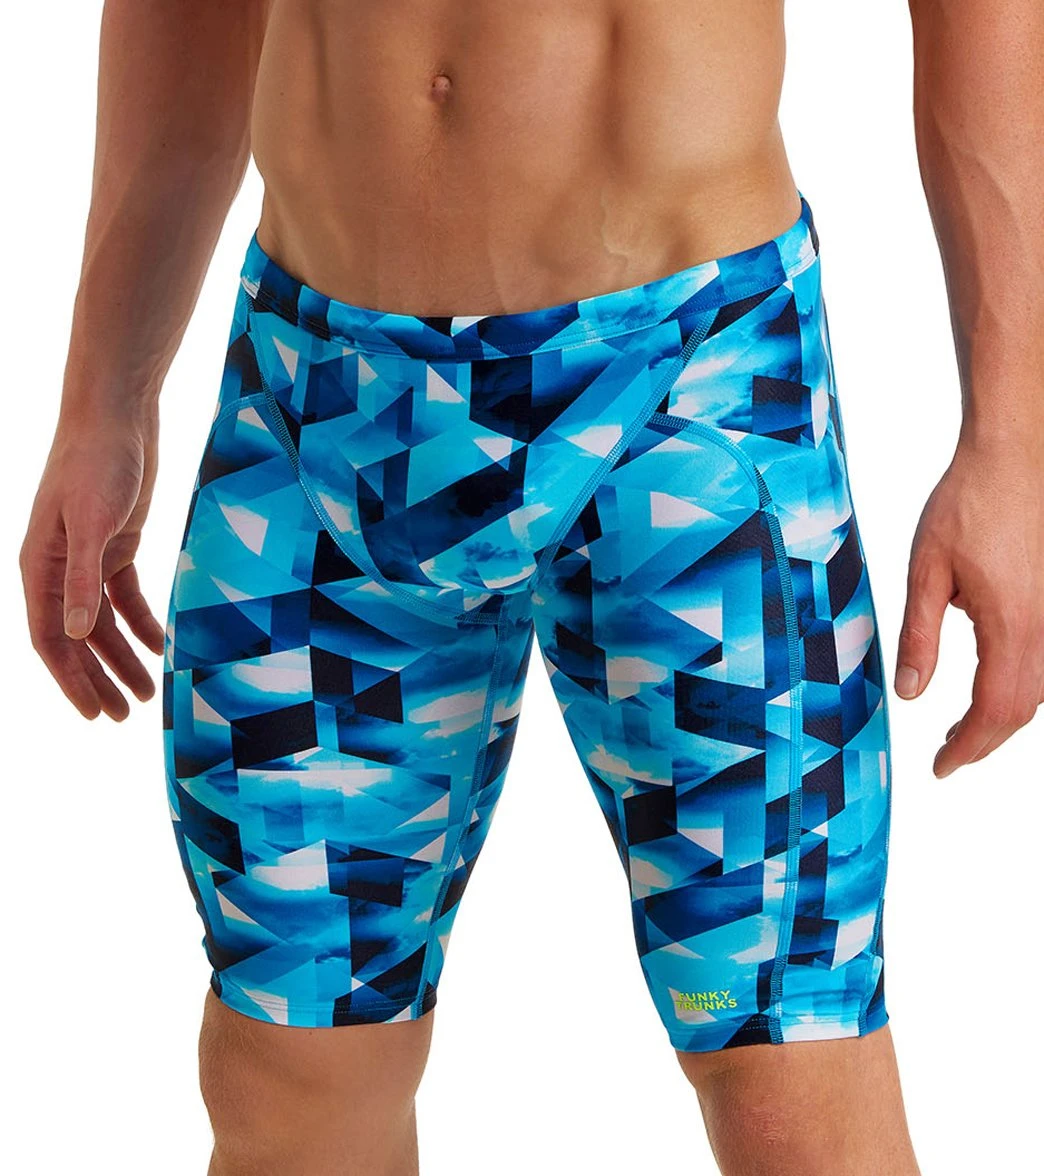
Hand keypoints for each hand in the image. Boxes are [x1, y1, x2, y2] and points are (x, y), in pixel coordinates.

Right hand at [20, 407, 164, 719]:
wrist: (118, 418)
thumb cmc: (96, 463)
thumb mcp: (90, 523)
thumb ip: (82, 580)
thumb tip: (78, 636)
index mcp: (39, 567)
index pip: (50, 639)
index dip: (70, 680)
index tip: (92, 714)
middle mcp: (59, 568)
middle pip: (77, 640)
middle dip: (97, 679)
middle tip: (123, 716)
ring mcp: (88, 558)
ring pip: (103, 623)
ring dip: (122, 658)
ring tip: (146, 692)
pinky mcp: (116, 545)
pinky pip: (126, 597)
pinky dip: (141, 623)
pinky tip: (159, 646)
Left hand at [895, 439, 1043, 776]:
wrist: (1014, 457)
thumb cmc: (967, 505)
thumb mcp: (925, 572)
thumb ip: (918, 637)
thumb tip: (910, 693)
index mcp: (1012, 625)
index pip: (995, 710)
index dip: (968, 747)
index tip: (941, 767)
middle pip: (1022, 709)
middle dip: (984, 741)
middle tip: (946, 755)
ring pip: (1039, 690)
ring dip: (1002, 716)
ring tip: (961, 728)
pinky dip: (1019, 687)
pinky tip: (990, 685)